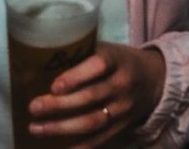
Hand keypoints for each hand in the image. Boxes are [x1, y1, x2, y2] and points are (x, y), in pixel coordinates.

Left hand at [29, 42, 164, 146]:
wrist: (154, 80)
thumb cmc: (120, 61)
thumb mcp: (108, 49)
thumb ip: (84, 55)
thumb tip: (43, 61)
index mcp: (117, 59)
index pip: (99, 65)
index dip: (76, 76)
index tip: (54, 86)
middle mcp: (122, 84)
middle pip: (90, 97)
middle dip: (59, 105)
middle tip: (33, 107)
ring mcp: (123, 108)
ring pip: (91, 122)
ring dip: (61, 128)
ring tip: (37, 128)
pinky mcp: (122, 127)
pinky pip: (99, 140)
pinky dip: (78, 146)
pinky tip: (57, 148)